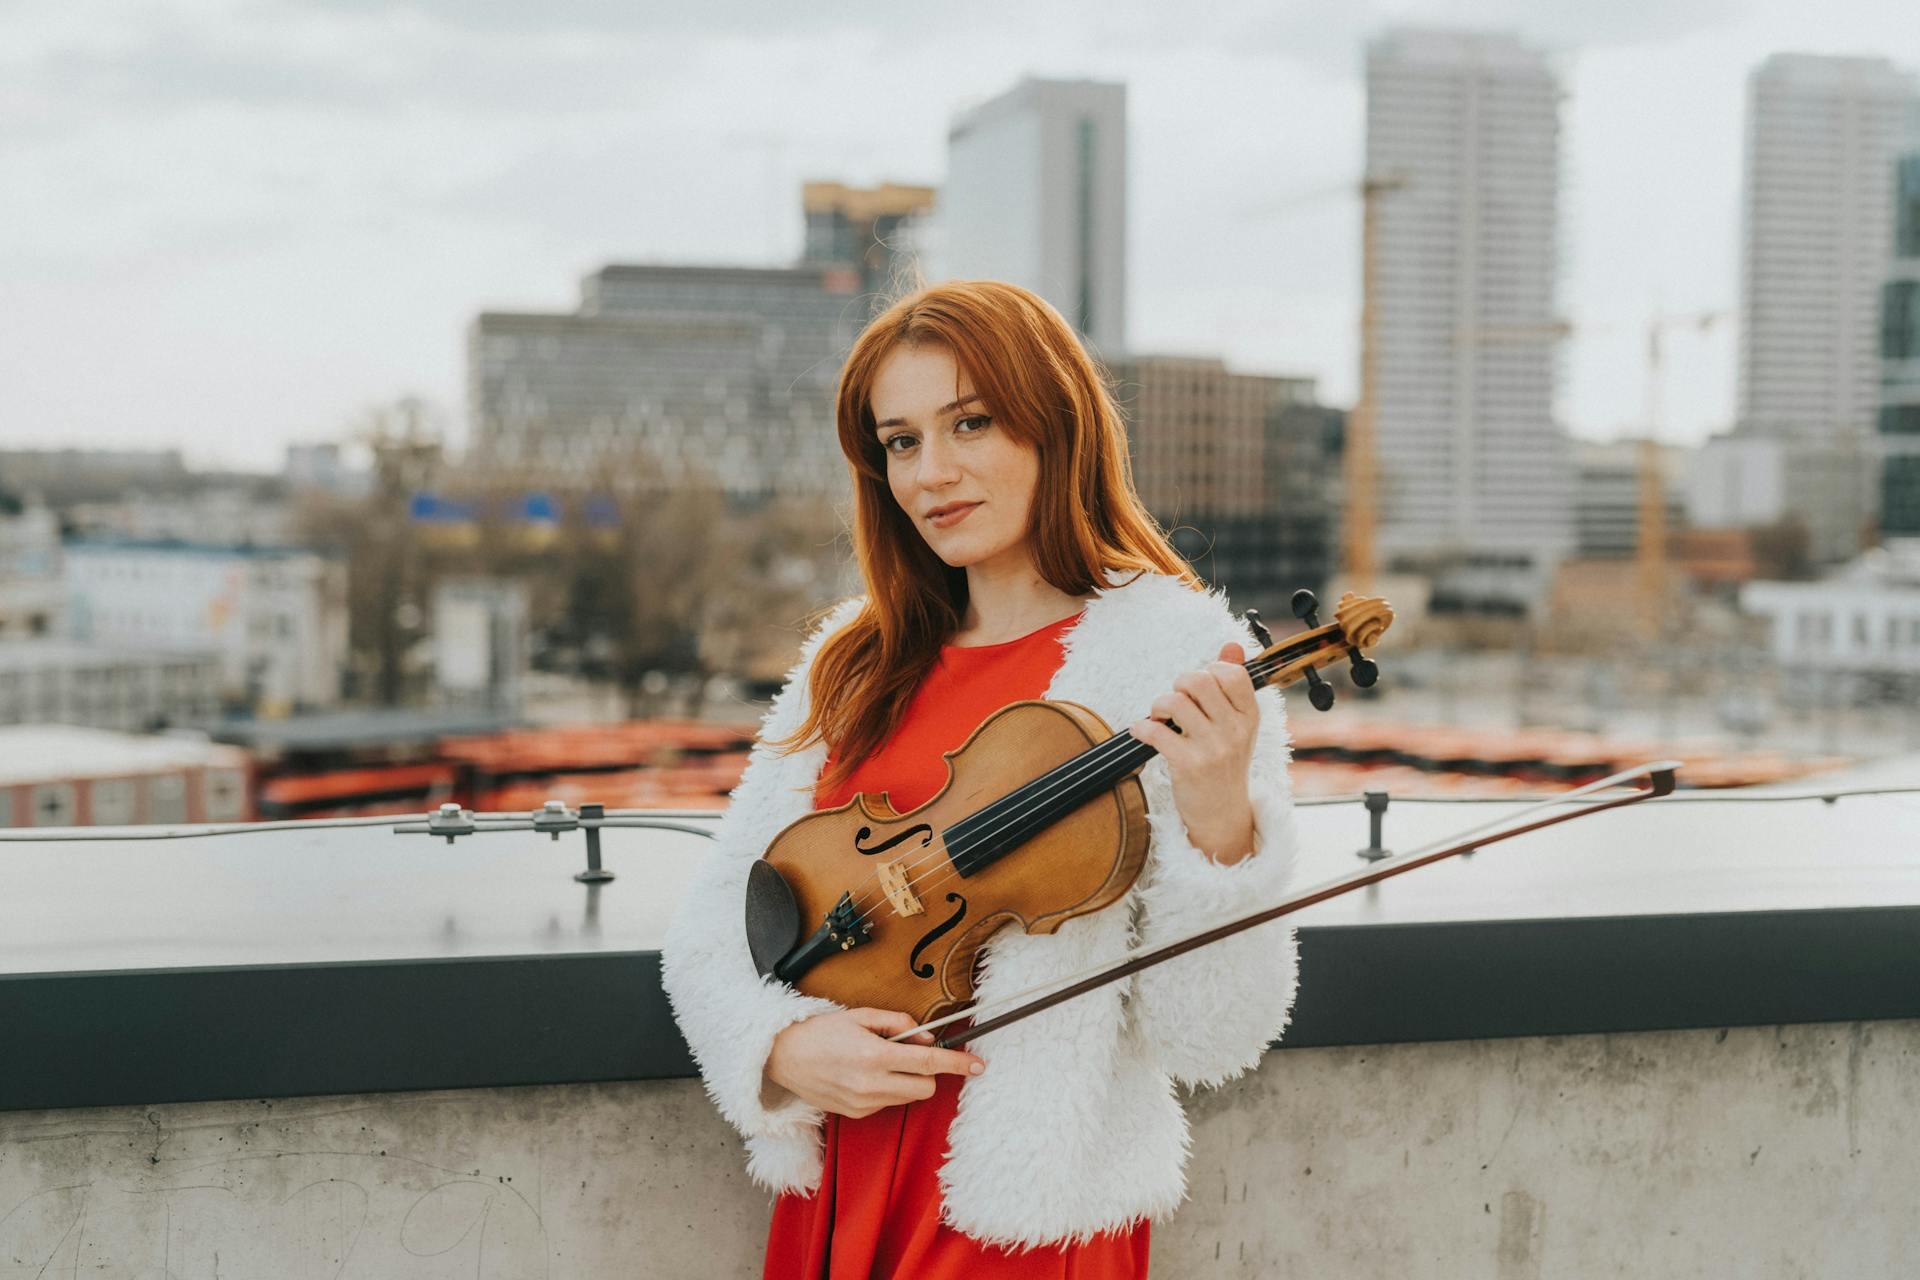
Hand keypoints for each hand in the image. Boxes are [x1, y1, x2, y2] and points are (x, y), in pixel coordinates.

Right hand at [763, 1007, 985, 1118]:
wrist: (783, 1057)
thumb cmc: (821, 1031)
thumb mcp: (861, 1015)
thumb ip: (899, 1023)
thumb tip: (928, 1037)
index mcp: (874, 1055)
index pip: (928, 1062)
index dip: (957, 1063)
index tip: (978, 1065)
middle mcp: (871, 1084)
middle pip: (925, 1087)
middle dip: (927, 1071)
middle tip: (911, 1053)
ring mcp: (863, 1103)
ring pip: (908, 1096)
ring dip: (906, 1079)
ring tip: (879, 1061)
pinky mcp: (856, 1114)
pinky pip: (887, 1102)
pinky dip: (887, 1088)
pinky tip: (864, 1074)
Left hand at [1129, 641, 1258, 864]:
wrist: (1222, 814)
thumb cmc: (1225, 763)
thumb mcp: (1237, 724)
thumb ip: (1233, 684)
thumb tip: (1232, 645)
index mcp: (1249, 716)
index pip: (1231, 673)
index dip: (1209, 670)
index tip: (1199, 687)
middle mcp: (1235, 730)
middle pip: (1199, 681)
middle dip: (1179, 683)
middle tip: (1176, 700)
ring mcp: (1213, 749)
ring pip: (1176, 702)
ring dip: (1158, 705)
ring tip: (1160, 717)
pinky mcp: (1189, 765)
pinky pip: (1156, 732)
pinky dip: (1141, 727)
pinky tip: (1142, 731)